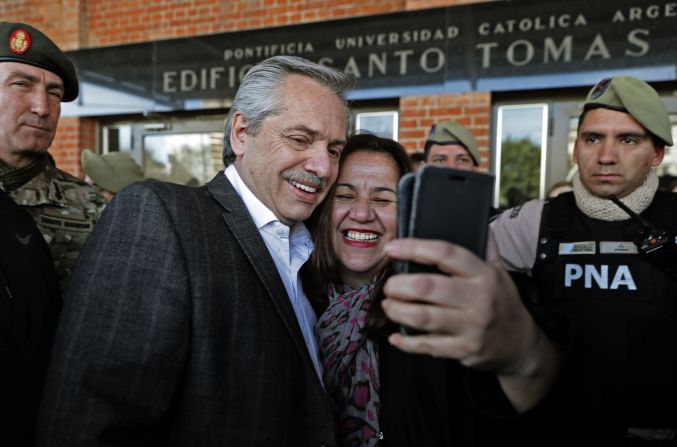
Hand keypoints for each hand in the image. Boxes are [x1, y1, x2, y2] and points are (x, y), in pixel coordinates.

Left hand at [381, 236, 558, 410]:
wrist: (521, 344)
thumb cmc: (502, 302)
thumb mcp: (500, 271)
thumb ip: (486, 246)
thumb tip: (477, 216)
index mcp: (483, 274)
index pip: (445, 254)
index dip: (414, 248)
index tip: (392, 247)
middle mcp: (478, 299)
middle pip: (427, 286)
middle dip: (399, 285)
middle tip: (389, 285)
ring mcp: (471, 327)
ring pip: (423, 317)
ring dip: (398, 310)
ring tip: (388, 305)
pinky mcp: (464, 350)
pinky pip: (428, 346)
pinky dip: (407, 343)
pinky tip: (396, 336)